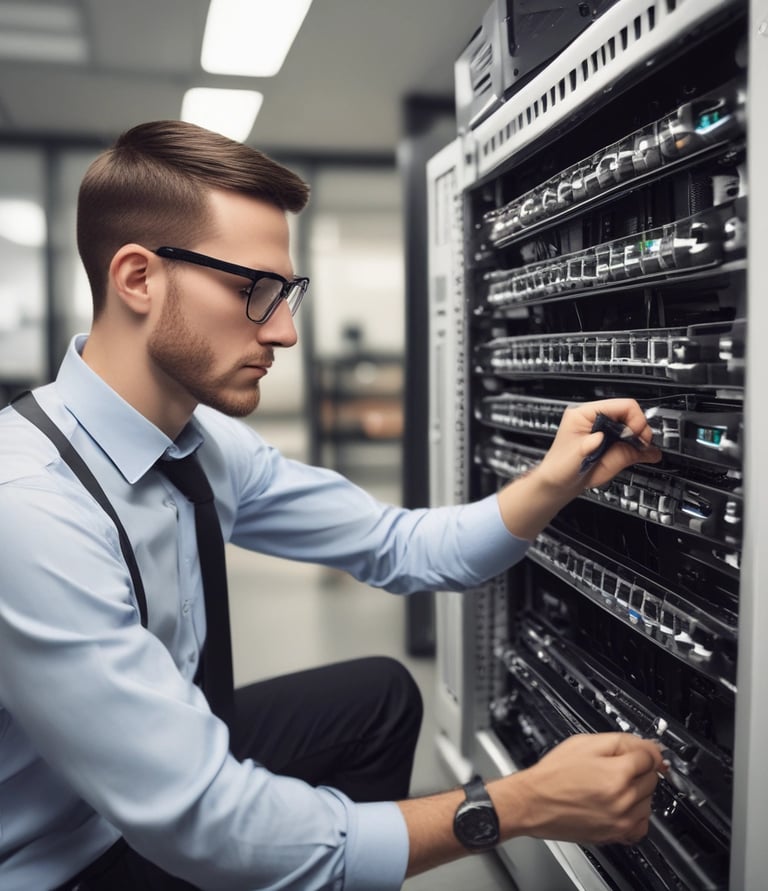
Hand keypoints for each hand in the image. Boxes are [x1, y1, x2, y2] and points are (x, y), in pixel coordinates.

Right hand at [500, 732, 666, 845]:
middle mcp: (623, 800)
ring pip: (649, 800)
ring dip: (638, 789)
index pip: (651, 757)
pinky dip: (637, 814)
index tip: (639, 749)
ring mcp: (621, 821)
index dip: (643, 748)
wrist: (533, 802)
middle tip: (616, 764)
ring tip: (612, 783)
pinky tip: (620, 804)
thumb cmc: (553, 774)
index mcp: (617, 774)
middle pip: (652, 778)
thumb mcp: (584, 743)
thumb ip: (621, 741)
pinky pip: (642, 825)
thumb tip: (648, 746)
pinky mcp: (615, 836)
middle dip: (639, 767)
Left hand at [539, 398, 661, 494]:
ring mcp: (607, 432)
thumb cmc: (560, 468)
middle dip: (640, 429)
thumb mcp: (577, 456)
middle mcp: (598, 420)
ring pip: (635, 429)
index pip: (621, 406)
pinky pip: (635, 443)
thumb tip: (612, 437)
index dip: (634, 419)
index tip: (636, 435)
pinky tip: (648, 455)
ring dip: (643, 439)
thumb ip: (591, 445)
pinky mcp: (614, 445)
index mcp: (585, 414)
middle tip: (642, 445)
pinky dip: (645, 449)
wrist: (560, 484)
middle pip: (631, 415)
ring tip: (644, 451)